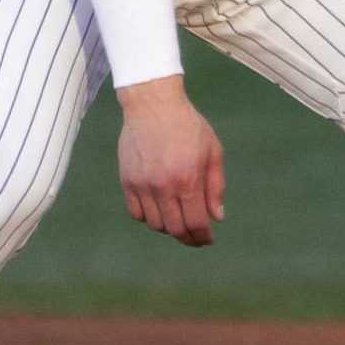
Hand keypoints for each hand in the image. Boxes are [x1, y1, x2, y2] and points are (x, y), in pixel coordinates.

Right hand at [116, 80, 225, 246]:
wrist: (153, 105)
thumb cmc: (188, 125)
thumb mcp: (212, 151)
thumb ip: (216, 186)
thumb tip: (217, 217)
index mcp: (188, 179)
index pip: (195, 223)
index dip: (203, 237)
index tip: (207, 239)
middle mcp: (164, 186)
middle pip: (175, 229)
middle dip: (188, 238)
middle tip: (195, 237)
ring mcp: (143, 185)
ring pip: (155, 224)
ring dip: (169, 228)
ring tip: (177, 220)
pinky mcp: (127, 181)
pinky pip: (136, 213)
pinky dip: (148, 218)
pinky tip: (158, 210)